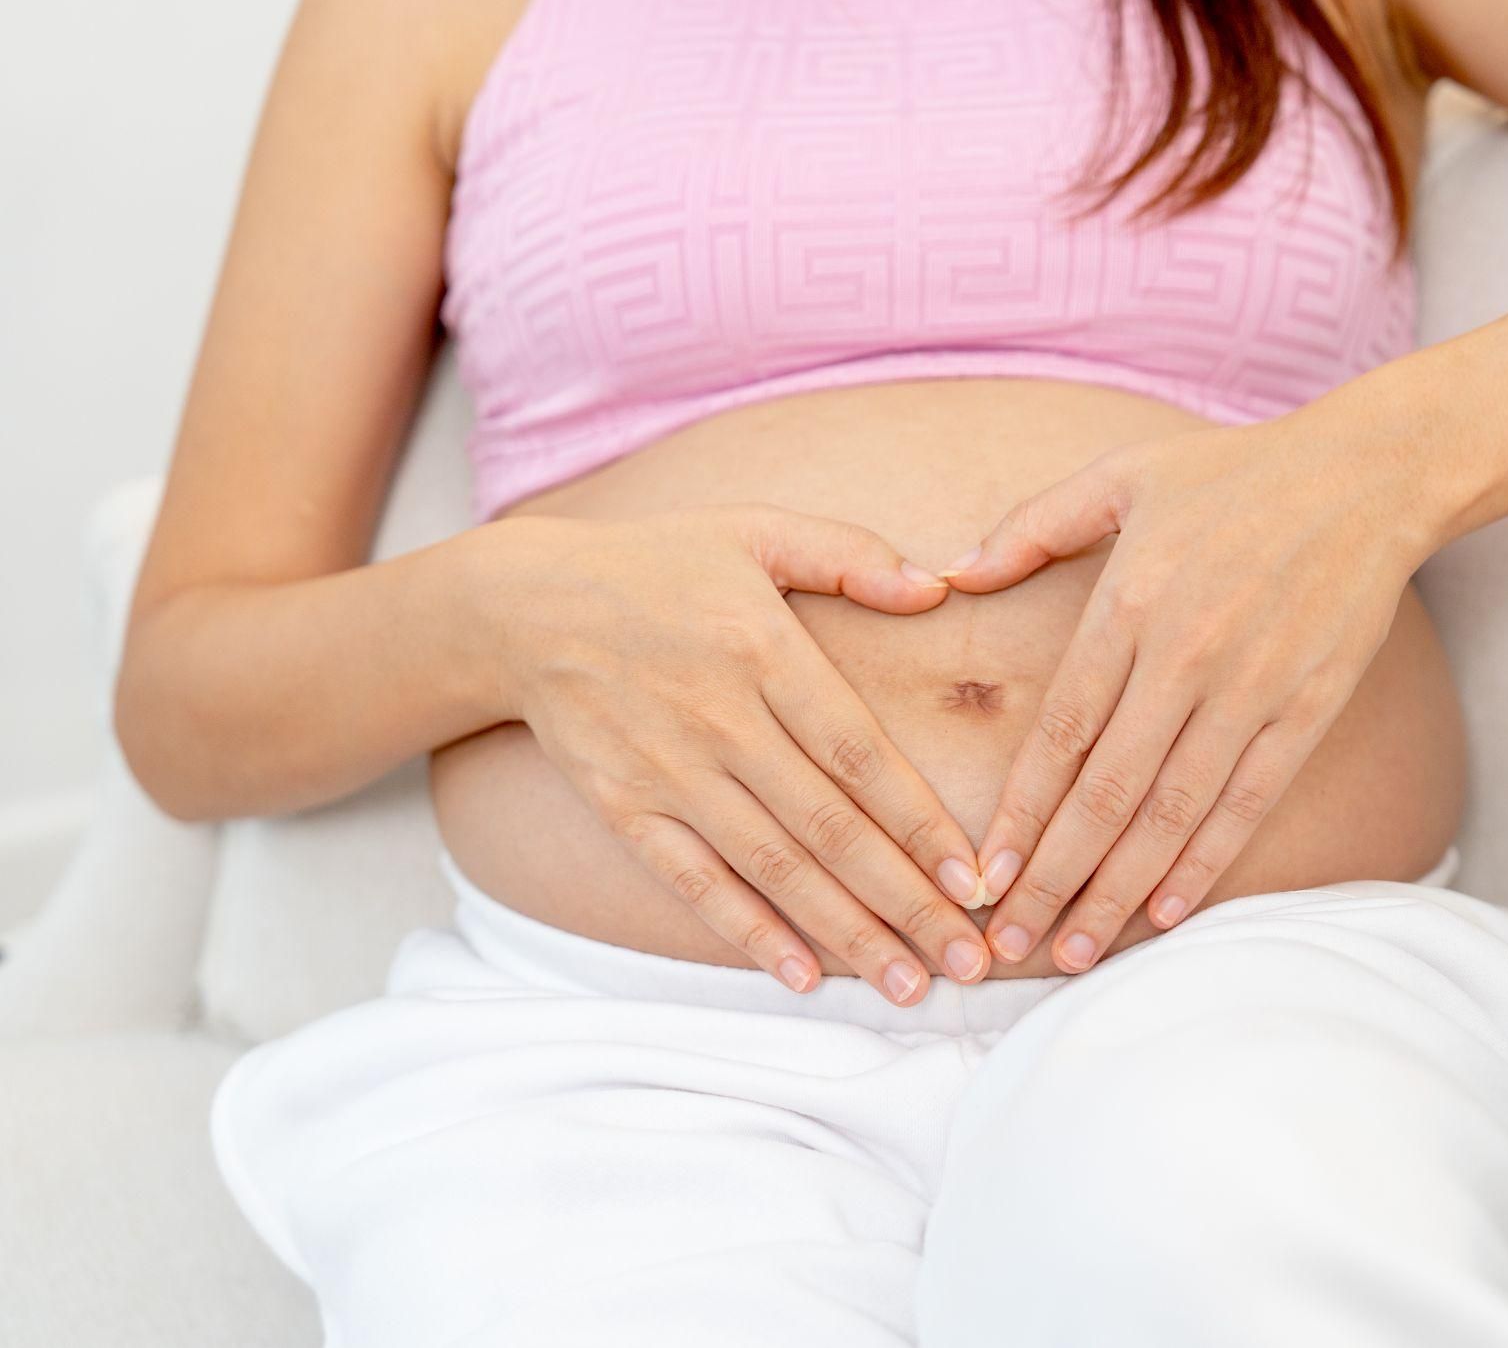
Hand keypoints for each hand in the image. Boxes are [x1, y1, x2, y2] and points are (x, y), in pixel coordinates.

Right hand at [491, 503, 993, 1003]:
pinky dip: (748, 932)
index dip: (921, 821)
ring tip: (911, 986)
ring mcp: (669, 771)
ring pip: (774, 867)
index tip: (976, 877)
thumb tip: (936, 586)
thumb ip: (849, 555)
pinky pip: (695, 882)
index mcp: (764, 649)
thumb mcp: (754, 529)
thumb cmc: (658, 565)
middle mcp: (720, 718)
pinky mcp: (624, 809)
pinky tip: (804, 976)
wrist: (522, 606)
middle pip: (829, 826)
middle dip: (907, 899)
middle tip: (969, 960)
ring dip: (847, 931)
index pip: (860, 752)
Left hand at [940, 416, 1434, 971]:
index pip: (1060, 734)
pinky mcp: (1308, 710)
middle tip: (1008, 946)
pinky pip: (1248, 803)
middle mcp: (1185, 656)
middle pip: (1105, 793)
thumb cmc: (1232, 474)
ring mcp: (1252, 689)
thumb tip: (947, 574)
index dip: (1020, 815)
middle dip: (1052, 879)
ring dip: (1119, 891)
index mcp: (1130, 602)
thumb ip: (1030, 527)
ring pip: (1172, 813)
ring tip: (1074, 952)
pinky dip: (1205, 863)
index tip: (984, 876)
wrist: (1367, 476)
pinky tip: (1164, 912)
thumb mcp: (1120, 475)